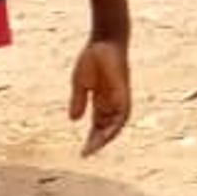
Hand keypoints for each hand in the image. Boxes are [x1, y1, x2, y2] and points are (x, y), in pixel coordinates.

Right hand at [70, 38, 130, 155]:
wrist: (105, 41)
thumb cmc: (93, 58)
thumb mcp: (80, 83)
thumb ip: (78, 101)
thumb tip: (73, 119)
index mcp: (101, 101)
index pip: (98, 126)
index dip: (91, 139)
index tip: (82, 152)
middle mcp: (112, 103)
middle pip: (106, 128)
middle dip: (97, 142)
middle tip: (85, 154)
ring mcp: (119, 98)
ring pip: (115, 124)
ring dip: (106, 137)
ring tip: (94, 148)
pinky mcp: (123, 92)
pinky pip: (122, 113)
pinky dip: (114, 125)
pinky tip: (106, 134)